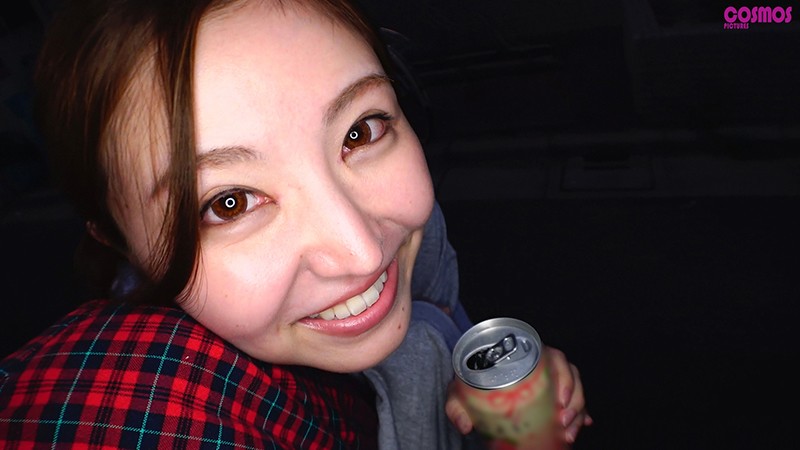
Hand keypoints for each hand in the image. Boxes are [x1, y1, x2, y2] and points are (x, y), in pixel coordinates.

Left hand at [445, 346, 591, 444]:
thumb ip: (457, 407)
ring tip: (569, 431)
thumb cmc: (470, 380)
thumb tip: (465, 426)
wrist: (470, 384)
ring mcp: (549, 379)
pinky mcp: (552, 394)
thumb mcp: (460, 391)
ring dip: (578, 411)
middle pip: (571, 376)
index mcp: (526, 355)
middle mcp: (542, 365)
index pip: (556, 358)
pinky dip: (581, 413)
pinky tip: (584, 424)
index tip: (560, 400)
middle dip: (575, 401)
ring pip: (575, 390)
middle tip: (564, 421)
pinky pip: (574, 401)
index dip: (565, 378)